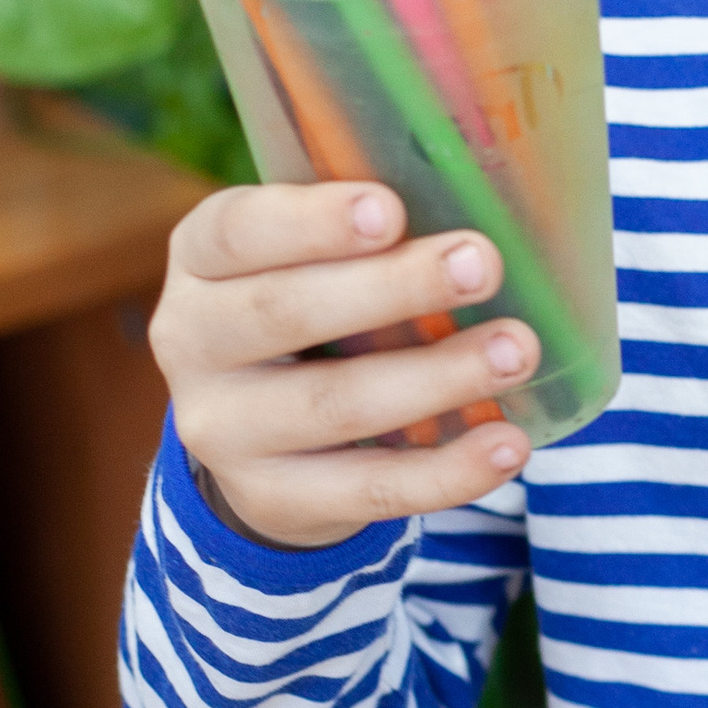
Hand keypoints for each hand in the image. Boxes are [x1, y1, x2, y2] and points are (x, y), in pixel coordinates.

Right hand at [151, 183, 535, 553]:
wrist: (263, 443)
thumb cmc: (315, 313)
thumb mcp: (311, 260)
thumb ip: (369, 234)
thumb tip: (482, 215)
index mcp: (202, 259)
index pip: (237, 231)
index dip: (311, 221)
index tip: (391, 210)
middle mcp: (192, 341)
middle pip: (285, 312)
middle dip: (393, 288)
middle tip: (482, 265)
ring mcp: (224, 429)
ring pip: (334, 404)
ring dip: (436, 377)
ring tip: (515, 351)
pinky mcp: (272, 498)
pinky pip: (368, 489)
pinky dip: (446, 471)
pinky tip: (507, 444)